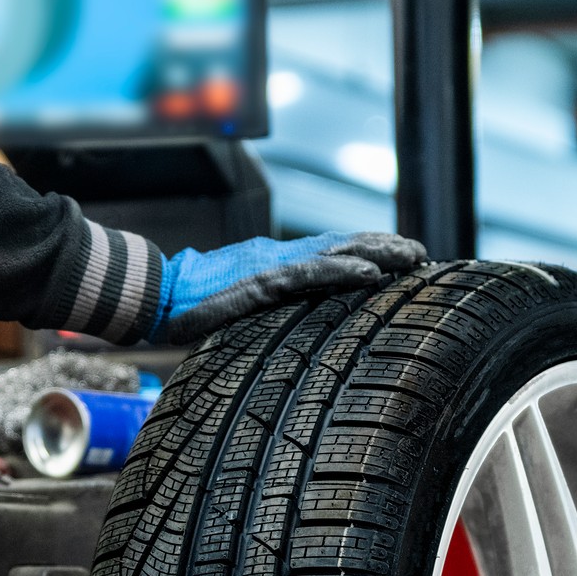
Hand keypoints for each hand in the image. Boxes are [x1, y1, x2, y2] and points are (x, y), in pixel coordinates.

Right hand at [152, 232, 426, 343]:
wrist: (155, 298)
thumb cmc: (192, 308)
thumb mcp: (239, 309)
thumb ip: (266, 309)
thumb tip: (287, 328)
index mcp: (276, 266)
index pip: (330, 253)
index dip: (367, 251)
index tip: (403, 256)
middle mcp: (279, 259)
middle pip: (341, 247)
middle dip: (383, 247)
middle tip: (421, 252)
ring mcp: (272, 266)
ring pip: (334, 254)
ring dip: (376, 254)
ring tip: (411, 256)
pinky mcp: (261, 281)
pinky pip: (309, 275)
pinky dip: (342, 272)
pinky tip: (370, 274)